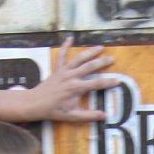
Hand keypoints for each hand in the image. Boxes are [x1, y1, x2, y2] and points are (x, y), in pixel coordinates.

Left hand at [0, 37, 116, 122]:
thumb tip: (105, 116)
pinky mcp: (57, 69)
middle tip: (112, 58)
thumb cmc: (53, 110)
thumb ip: (89, 115)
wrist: (35, 103)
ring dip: (90, 52)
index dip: (108, 82)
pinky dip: (65, 46)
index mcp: (76, 88)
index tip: (117, 81)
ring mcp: (63, 71)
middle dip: (102, 62)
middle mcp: (71, 76)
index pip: (96, 84)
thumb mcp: (72, 116)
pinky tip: (70, 38)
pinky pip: (61, 55)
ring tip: (100, 47)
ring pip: (79, 58)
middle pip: (90, 66)